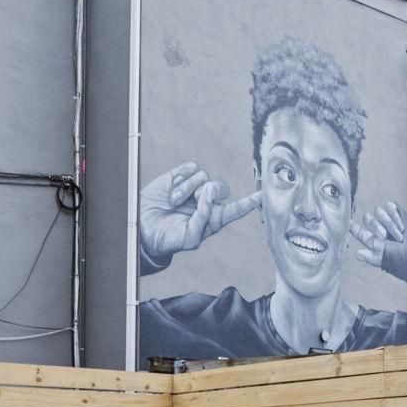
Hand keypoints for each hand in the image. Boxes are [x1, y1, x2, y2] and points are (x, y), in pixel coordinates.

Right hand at [138, 163, 260, 269]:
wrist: (145, 227)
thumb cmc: (169, 238)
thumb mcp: (189, 237)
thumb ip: (203, 217)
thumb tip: (208, 191)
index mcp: (214, 219)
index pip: (236, 209)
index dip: (249, 202)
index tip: (262, 195)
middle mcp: (208, 201)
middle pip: (220, 187)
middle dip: (205, 193)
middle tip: (189, 203)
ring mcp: (195, 187)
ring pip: (203, 177)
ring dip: (186, 189)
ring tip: (173, 201)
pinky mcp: (183, 175)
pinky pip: (191, 168)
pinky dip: (181, 177)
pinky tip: (172, 188)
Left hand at [348, 201, 406, 283]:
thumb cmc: (402, 259)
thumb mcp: (386, 260)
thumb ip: (371, 257)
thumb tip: (357, 254)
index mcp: (372, 240)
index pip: (359, 231)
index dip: (352, 227)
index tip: (348, 222)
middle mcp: (379, 228)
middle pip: (367, 218)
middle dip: (375, 226)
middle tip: (383, 236)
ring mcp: (388, 220)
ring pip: (378, 211)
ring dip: (387, 222)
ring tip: (397, 235)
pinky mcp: (398, 213)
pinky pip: (389, 207)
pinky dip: (394, 216)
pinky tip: (401, 227)